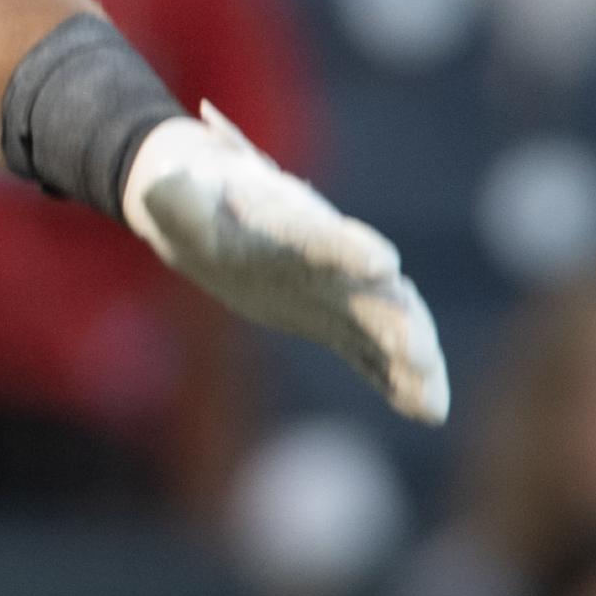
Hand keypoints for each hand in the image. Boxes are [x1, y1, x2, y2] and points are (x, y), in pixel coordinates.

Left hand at [123, 105, 450, 425]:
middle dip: (400, 322)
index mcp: (290, 224)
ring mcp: (338, 292)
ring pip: (388, 326)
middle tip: (419, 354)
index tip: (382, 263)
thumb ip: (174, 200)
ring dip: (413, 361)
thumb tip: (161, 185)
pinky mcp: (335, 321)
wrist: (212, 206)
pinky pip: (373, 353)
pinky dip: (398, 379)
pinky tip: (427, 410)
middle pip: (374, 292)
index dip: (349, 249)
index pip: (322, 237)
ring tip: (433, 406)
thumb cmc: (196, 202)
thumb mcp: (176, 203)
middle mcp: (327, 259)